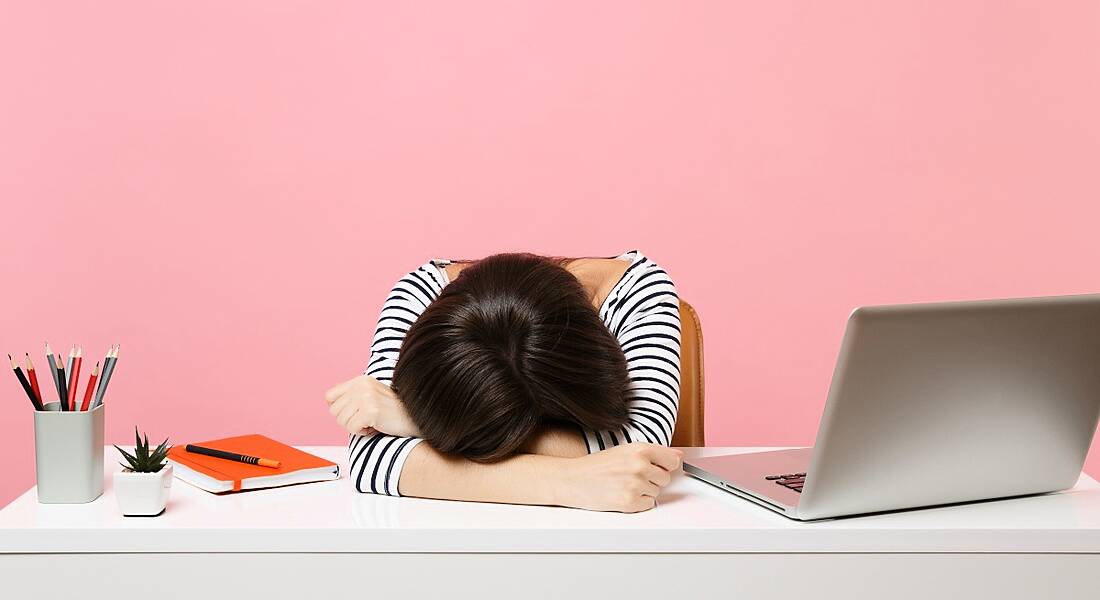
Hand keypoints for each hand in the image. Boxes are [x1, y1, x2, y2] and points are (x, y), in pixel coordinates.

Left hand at [324, 375, 420, 437]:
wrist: (414, 418)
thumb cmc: (392, 412)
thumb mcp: (370, 396)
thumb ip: (351, 395)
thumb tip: (329, 403)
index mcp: (360, 380)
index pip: (330, 396)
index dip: (339, 409)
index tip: (354, 413)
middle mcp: (362, 385)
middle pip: (334, 411)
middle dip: (348, 420)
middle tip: (366, 419)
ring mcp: (366, 397)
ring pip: (341, 421)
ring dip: (356, 427)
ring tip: (373, 422)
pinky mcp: (370, 411)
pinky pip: (352, 428)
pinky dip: (362, 432)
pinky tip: (376, 426)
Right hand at [554, 443, 682, 512]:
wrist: (572, 479)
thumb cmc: (597, 466)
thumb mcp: (625, 451)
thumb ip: (654, 453)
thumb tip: (678, 455)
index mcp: (640, 449)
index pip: (673, 461)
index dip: (664, 466)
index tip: (656, 467)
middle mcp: (640, 465)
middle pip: (665, 478)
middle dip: (651, 479)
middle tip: (629, 476)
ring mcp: (636, 484)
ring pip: (656, 492)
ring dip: (643, 491)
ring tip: (623, 485)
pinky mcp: (630, 502)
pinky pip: (648, 505)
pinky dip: (637, 503)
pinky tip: (621, 495)